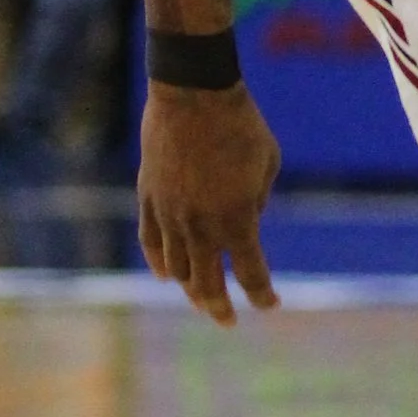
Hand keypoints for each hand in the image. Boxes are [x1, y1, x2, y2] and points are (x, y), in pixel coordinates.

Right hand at [138, 81, 280, 325]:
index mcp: (237, 220)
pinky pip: (151, 242)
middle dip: (220, 308)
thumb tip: (247, 224)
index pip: (250, 274)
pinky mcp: (149, 198)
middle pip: (208, 285)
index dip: (261, 295)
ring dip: (190, 290)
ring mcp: (169, 214)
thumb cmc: (242, 125)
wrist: (193, 95)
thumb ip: (258, 201)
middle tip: (227, 321)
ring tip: (201, 300)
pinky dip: (160, 263)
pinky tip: (167, 275)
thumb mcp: (267, 164)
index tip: (269, 305)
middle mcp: (200, 226)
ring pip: (177, 269)